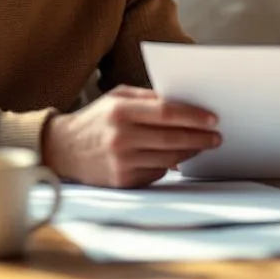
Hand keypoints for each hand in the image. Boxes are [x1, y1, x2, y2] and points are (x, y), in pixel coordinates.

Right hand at [41, 85, 220, 187]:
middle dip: (199, 138)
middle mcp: (120, 137)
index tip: (212, 119)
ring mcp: (121, 162)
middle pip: (171, 138)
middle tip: (216, 137)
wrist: (63, 149)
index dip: (192, 116)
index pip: (166, 112)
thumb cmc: (96, 119)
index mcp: (120, 111)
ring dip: (189, 153)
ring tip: (201, 146)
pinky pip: (156, 173)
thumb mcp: (117, 97)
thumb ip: (148, 97)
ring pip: (168, 158)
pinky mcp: (122, 181)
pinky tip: (176, 158)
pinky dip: (169, 166)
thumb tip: (183, 102)